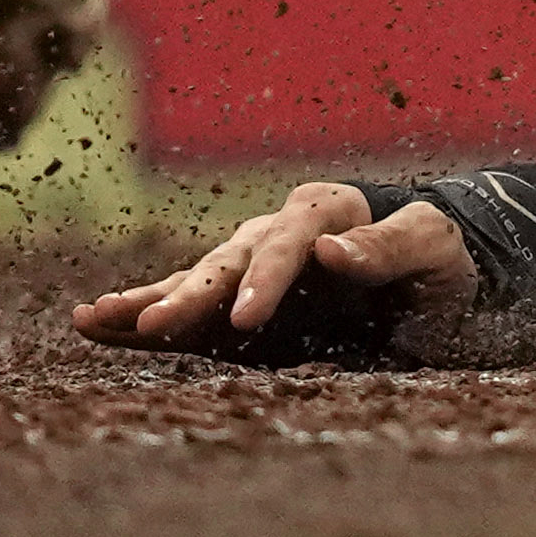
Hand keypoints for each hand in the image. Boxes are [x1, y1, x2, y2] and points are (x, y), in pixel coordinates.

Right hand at [71, 181, 477, 354]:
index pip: (292, 240)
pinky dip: (141, 320)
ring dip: (147, 301)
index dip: (267, 277)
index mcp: (328, 210)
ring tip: (94, 317)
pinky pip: (185, 315)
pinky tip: (94, 326)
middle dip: (192, 295)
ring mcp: (251, 271)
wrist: (433, 283)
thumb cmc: (441, 262)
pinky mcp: (236, 310)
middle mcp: (278, 235)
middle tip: (155, 324)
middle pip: (230, 260)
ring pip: (194, 283)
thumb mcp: (436, 249)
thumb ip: (391, 246)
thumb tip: (329, 248)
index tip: (246, 317)